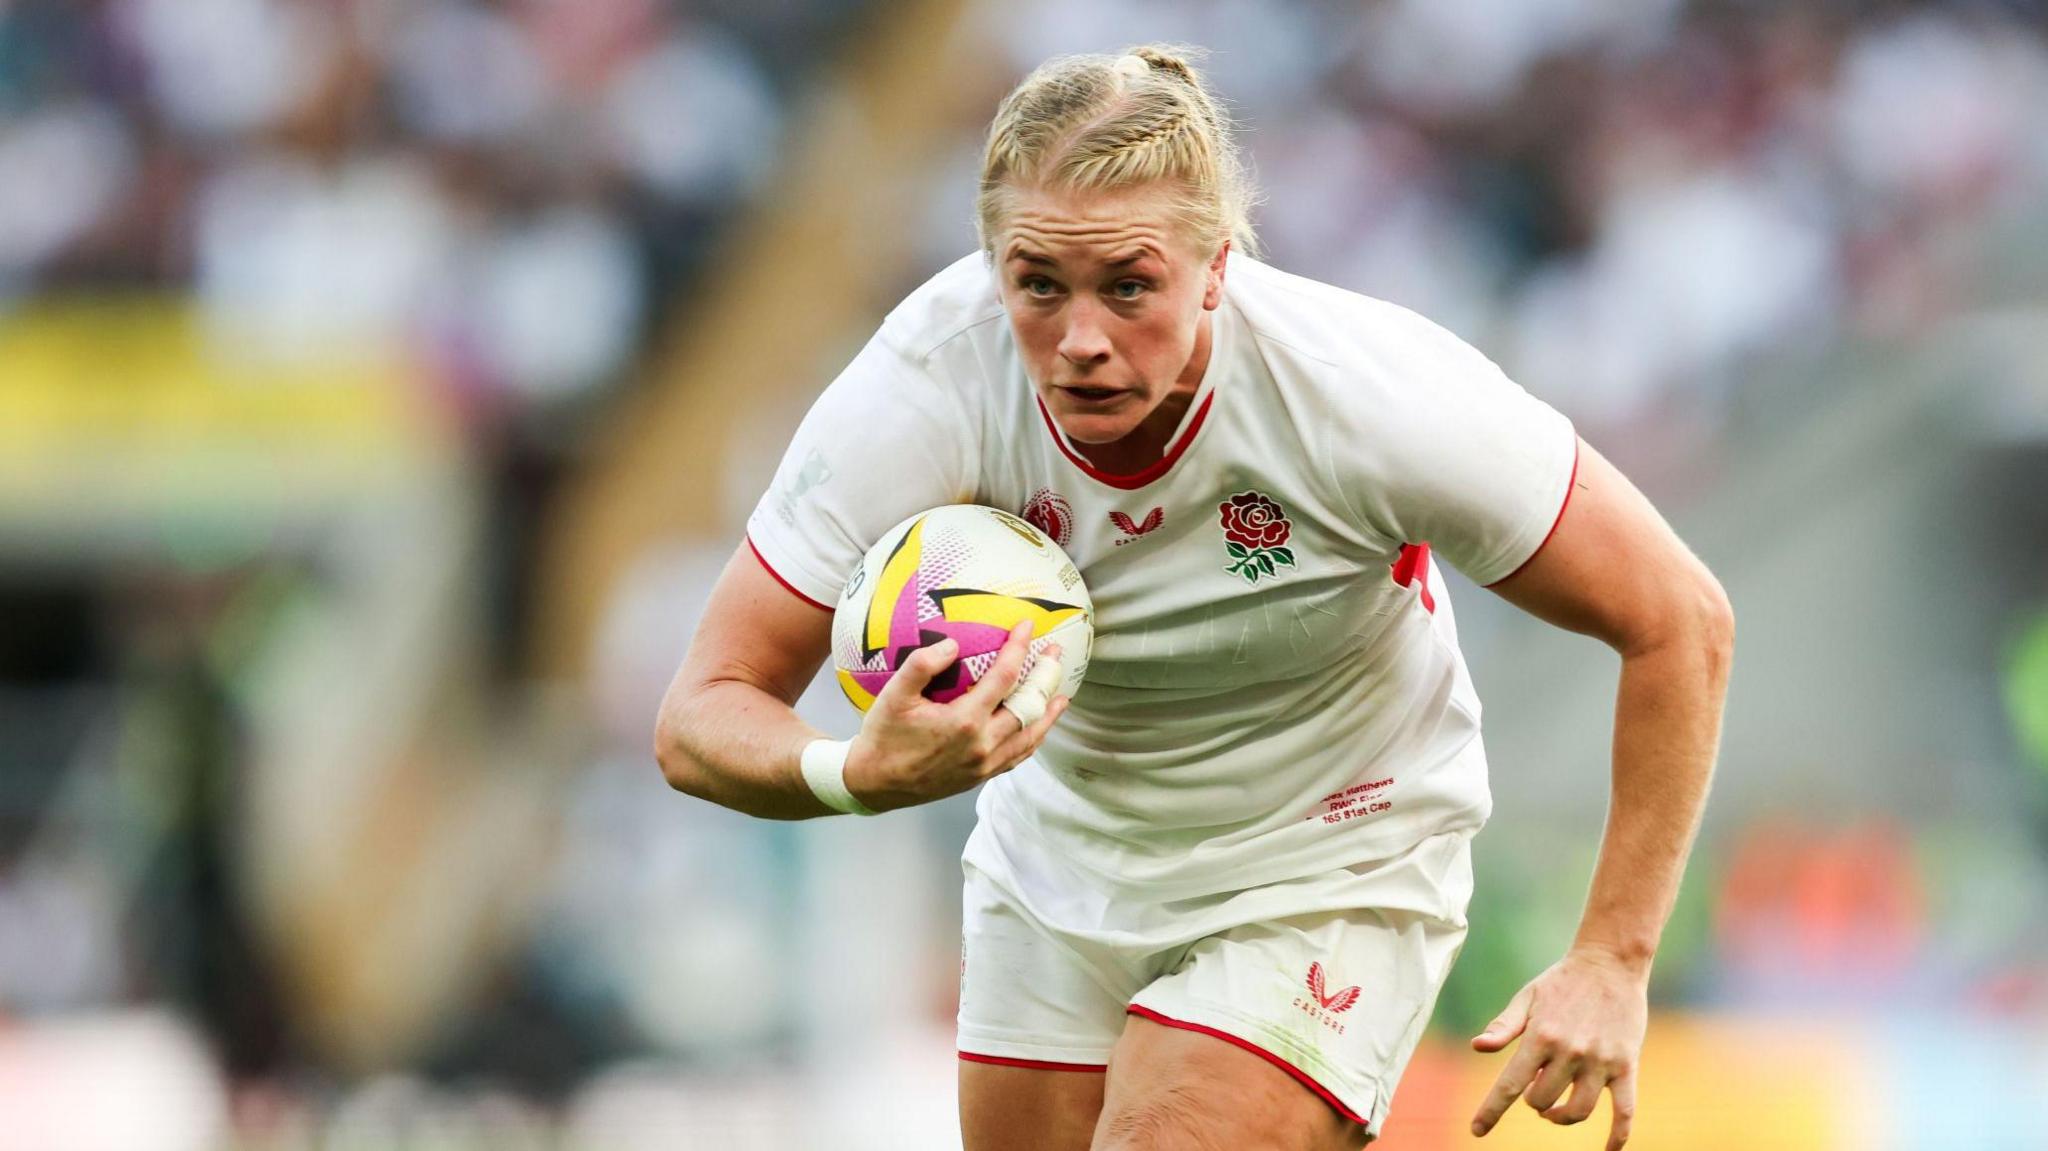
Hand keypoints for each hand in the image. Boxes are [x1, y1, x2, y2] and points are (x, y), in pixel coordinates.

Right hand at [842, 622, 1066, 811]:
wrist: (874, 784)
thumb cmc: (883, 736)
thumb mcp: (894, 695)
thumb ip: (922, 665)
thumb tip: (953, 644)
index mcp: (964, 721)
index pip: (1004, 677)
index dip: (1019, 649)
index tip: (1028, 627)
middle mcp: (982, 745)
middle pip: (1028, 707)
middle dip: (1045, 677)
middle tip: (1055, 654)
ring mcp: (984, 764)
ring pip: (1030, 737)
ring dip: (1048, 713)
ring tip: (1061, 695)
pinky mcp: (981, 777)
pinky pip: (1017, 757)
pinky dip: (1033, 740)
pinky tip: (1038, 729)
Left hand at [1469, 947, 1646, 1149]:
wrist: (1611, 962)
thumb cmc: (1562, 982)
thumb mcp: (1527, 998)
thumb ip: (1504, 1026)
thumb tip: (1478, 1047)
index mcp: (1540, 1036)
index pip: (1509, 1084)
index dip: (1491, 1111)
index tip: (1477, 1130)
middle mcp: (1570, 1052)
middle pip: (1542, 1101)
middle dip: (1534, 1101)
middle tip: (1536, 1086)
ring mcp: (1600, 1061)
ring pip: (1578, 1111)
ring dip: (1561, 1116)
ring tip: (1554, 1108)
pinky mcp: (1626, 1065)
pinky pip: (1625, 1111)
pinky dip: (1617, 1137)